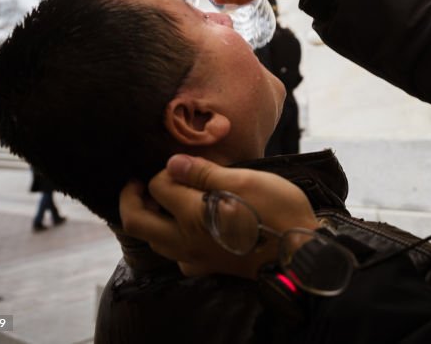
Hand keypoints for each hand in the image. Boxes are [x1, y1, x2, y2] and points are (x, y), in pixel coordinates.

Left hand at [119, 154, 319, 278]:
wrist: (300, 252)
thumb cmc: (278, 212)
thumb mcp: (245, 180)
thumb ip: (204, 173)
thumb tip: (171, 163)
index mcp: (192, 215)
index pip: (157, 187)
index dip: (164, 169)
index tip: (181, 163)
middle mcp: (185, 240)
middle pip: (136, 221)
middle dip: (130, 198)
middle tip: (139, 182)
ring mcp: (195, 258)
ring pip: (153, 240)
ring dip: (148, 218)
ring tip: (161, 200)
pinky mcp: (208, 268)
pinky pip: (176, 256)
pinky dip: (170, 239)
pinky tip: (185, 229)